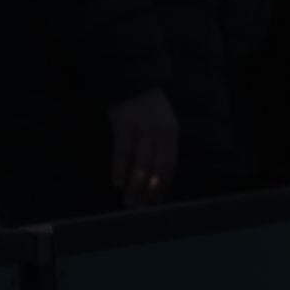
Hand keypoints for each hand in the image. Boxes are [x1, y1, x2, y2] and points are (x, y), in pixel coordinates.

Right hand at [108, 86, 178, 208]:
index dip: (163, 184)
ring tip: (128, 200)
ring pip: (140, 162)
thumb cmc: (148, 109)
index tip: (155, 201)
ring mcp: (142, 127)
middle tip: (139, 206)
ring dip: (135, 184)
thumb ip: (160, 147)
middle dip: (149, 189)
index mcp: (171, 133)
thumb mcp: (162, 125)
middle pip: (157, 166)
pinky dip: (120, 168)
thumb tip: (154, 178)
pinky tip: (117, 182)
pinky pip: (122, 150)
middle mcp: (160, 131)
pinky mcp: (124, 124)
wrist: (134, 82)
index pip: (170, 164)